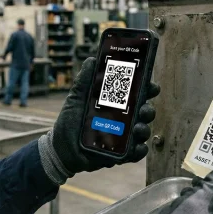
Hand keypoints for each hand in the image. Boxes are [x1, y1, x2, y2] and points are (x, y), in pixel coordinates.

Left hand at [37, 57, 159, 183]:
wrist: (61, 150)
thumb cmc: (70, 123)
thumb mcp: (76, 99)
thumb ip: (84, 81)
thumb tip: (92, 59)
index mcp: (116, 104)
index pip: (137, 94)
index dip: (147, 89)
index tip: (151, 86)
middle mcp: (124, 119)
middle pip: (144, 111)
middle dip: (148, 109)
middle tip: (143, 109)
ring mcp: (125, 137)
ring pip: (143, 130)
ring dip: (144, 128)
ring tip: (137, 128)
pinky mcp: (123, 153)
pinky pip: (137, 152)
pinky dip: (140, 150)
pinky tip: (137, 147)